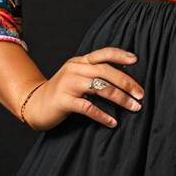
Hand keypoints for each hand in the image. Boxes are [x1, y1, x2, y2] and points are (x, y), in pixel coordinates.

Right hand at [22, 47, 143, 130]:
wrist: (34, 104)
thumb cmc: (61, 92)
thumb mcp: (76, 76)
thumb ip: (93, 73)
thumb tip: (123, 79)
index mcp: (79, 62)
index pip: (102, 54)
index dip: (119, 55)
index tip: (136, 60)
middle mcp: (74, 69)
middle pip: (105, 71)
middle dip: (126, 82)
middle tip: (141, 94)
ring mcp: (68, 84)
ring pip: (100, 88)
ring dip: (120, 98)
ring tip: (134, 107)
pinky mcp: (64, 101)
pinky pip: (87, 107)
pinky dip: (102, 115)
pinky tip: (113, 122)